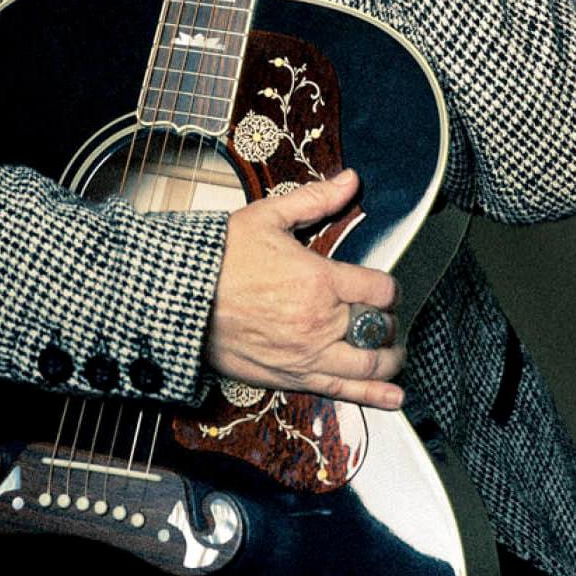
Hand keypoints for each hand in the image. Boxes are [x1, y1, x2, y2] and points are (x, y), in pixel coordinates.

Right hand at [206, 169, 404, 406]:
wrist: (181, 299)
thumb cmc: (219, 259)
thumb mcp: (267, 217)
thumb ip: (315, 200)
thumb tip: (350, 180)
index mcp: (319, 279)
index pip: (380, 289)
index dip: (390, 287)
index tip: (385, 287)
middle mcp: (320, 321)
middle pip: (379, 327)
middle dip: (389, 321)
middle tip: (385, 316)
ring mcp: (308, 355)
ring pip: (370, 364)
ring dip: (389, 358)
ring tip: (392, 352)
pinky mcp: (292, 378)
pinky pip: (344, 392)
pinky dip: (375, 395)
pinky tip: (394, 396)